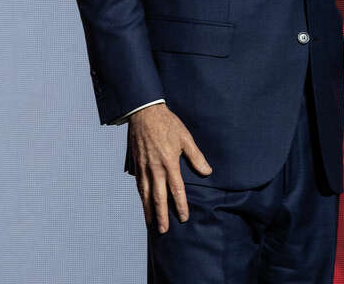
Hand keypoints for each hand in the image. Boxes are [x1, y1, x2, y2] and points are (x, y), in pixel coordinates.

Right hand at [128, 103, 211, 232]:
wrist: (144, 113)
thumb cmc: (168, 124)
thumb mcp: (186, 138)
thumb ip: (196, 156)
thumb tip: (207, 172)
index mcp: (169, 163)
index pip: (176, 189)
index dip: (180, 205)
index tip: (183, 218)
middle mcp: (154, 168)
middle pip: (158, 197)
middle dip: (161, 215)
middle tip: (163, 230)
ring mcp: (143, 167)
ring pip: (145, 194)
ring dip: (148, 210)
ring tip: (150, 223)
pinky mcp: (136, 164)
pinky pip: (138, 185)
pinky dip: (140, 197)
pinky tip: (143, 203)